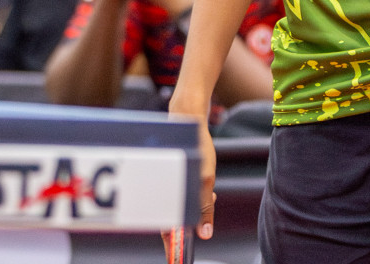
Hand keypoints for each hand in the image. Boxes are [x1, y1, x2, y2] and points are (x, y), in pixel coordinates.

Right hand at [167, 90, 216, 239]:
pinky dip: (192, 194)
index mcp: (166, 196)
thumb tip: (204, 233)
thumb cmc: (193, 147)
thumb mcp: (205, 179)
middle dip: (192, 219)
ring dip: (194, 205)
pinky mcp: (168, 176)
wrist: (186, 120)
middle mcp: (160, 192)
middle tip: (207, 212)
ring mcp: (163, 183)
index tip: (178, 259)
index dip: (174, 246)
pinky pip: (178, 194)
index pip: (168, 231)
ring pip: (178, 206)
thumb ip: (204, 207)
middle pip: (173, 220)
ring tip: (209, 194)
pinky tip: (204, 185)